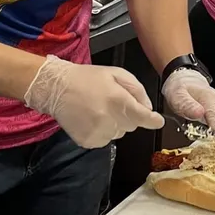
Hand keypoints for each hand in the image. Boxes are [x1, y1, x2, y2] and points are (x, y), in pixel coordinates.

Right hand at [23, 55, 164, 148]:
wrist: (56, 88)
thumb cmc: (87, 78)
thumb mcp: (116, 73)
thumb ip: (136, 89)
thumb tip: (147, 108)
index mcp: (118, 100)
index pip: (144, 118)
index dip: (154, 120)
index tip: (158, 120)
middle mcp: (110, 120)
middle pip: (132, 125)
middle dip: (128, 115)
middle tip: (113, 102)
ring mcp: (98, 133)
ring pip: (119, 134)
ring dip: (115, 124)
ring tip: (98, 109)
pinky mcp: (88, 142)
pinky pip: (105, 140)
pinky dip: (102, 131)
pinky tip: (91, 118)